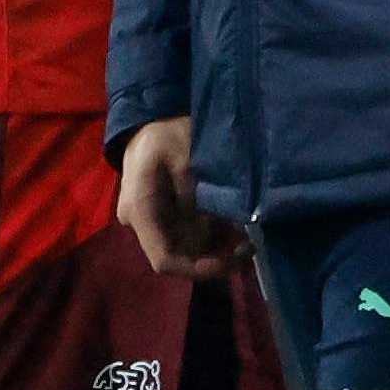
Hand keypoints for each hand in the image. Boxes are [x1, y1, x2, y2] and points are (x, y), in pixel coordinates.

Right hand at [115, 116, 241, 277]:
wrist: (149, 120)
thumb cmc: (165, 135)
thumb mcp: (185, 161)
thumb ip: (195, 198)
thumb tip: (211, 231)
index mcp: (141, 212)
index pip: (164, 259)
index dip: (198, 269)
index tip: (231, 261)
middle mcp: (142, 224)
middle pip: (178, 255)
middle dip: (214, 257)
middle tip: (249, 248)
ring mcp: (153, 221)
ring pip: (185, 248)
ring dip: (216, 248)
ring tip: (246, 238)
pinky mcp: (164, 216)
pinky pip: (188, 235)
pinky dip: (212, 236)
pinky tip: (233, 227)